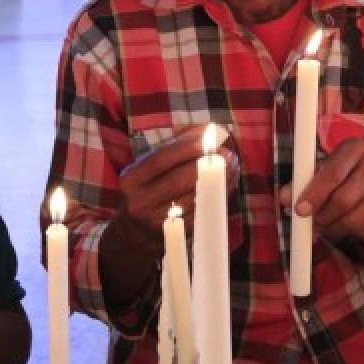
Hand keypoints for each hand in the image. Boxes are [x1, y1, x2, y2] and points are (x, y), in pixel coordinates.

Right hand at [114, 126, 240, 250]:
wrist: (133, 234)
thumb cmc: (147, 189)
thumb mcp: (147, 168)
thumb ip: (173, 146)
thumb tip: (205, 129)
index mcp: (131, 180)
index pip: (160, 160)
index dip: (186, 148)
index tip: (209, 137)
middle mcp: (140, 201)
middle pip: (179, 180)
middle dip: (207, 165)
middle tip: (228, 153)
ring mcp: (157, 221)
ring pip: (194, 198)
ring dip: (218, 181)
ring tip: (233, 165)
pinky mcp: (175, 234)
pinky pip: (201, 213)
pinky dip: (217, 196)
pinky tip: (227, 183)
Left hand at [283, 139, 363, 240]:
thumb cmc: (346, 174)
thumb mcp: (325, 168)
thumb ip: (303, 181)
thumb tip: (284, 198)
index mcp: (356, 148)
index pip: (332, 173)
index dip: (313, 194)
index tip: (299, 210)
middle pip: (343, 200)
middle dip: (322, 216)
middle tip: (312, 223)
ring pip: (353, 219)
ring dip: (332, 228)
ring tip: (325, 225)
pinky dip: (349, 233)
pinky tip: (344, 224)